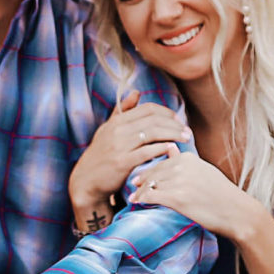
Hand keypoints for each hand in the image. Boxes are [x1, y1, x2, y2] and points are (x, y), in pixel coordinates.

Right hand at [71, 93, 190, 230]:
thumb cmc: (100, 155)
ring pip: (152, 133)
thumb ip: (122, 111)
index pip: (148, 109)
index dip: (166, 113)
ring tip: (185, 139)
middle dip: (174, 124)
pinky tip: (171, 149)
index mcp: (117, 121)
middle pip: (153, 119)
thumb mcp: (107, 130)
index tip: (178, 120)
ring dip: (172, 134)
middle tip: (187, 131)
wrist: (86, 181)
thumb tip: (136, 92)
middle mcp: (118, 130)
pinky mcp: (122, 162)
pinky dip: (161, 148)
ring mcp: (119, 145)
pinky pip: (147, 151)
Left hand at [126, 150, 267, 242]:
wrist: (236, 212)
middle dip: (141, 181)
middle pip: (153, 173)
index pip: (161, 163)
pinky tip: (137, 204)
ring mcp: (179, 181)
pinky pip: (151, 197)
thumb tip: (170, 147)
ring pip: (150, 185)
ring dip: (139, 192)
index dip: (149, 171)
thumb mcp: (203, 171)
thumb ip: (184, 160)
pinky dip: (141, 200)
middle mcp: (182, 166)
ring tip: (132, 198)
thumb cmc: (221, 194)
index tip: (140, 178)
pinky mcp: (177, 198)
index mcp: (188, 157)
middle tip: (133, 186)